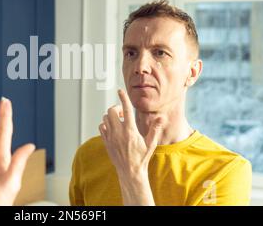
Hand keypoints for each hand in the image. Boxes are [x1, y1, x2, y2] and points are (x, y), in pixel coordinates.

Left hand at [98, 89, 163, 204]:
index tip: (120, 90)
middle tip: (123, 113)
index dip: (123, 98)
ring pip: (105, 118)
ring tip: (119, 120)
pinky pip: (101, 127)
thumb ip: (155, 128)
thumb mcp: (151, 143)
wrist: (130, 171)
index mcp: (130, 131)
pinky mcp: (106, 142)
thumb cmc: (142, 157)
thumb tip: (162, 117)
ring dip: (111, 116)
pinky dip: (105, 124)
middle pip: (111, 111)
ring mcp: (110, 137)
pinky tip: (112, 128)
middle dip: (116, 108)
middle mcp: (118, 132)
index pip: (126, 109)